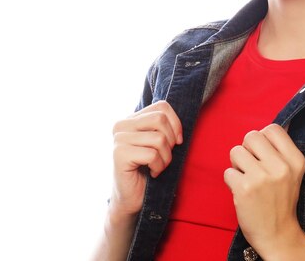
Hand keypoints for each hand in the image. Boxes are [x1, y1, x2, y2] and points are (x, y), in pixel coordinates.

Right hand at [109, 100, 182, 218]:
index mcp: (131, 119)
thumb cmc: (149, 168)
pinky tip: (152, 173)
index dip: (176, 123)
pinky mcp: (119, 155)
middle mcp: (121, 125)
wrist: (133, 197)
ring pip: (158, 138)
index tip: (177, 141)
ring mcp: (118, 139)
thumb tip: (185, 118)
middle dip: (171, 141)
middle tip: (165, 156)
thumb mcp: (159, 142)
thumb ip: (165, 126)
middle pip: (160, 119)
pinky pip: (152, 155)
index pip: (162, 106)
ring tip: (158, 166)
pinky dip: (159, 167)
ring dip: (165, 158)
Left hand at [224, 123, 304, 255]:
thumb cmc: (281, 199)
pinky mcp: (244, 189)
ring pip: (236, 151)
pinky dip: (231, 181)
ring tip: (246, 178)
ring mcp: (262, 178)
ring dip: (237, 165)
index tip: (262, 153)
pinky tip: (242, 191)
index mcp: (295, 160)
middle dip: (247, 149)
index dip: (263, 138)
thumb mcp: (293, 172)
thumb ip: (281, 150)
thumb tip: (266, 129)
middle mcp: (281, 167)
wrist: (278, 234)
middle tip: (251, 165)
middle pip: (251, 136)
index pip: (272, 128)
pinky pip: (227, 172)